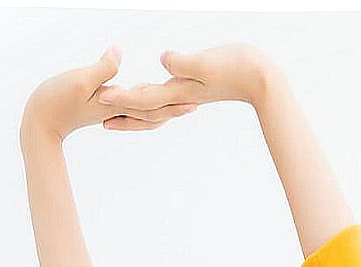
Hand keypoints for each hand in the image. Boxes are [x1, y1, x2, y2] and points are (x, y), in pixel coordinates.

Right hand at [21, 45, 196, 141]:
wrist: (39, 122)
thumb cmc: (56, 100)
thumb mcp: (80, 80)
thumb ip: (102, 68)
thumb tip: (120, 52)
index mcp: (118, 105)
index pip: (152, 105)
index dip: (173, 102)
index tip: (194, 101)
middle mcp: (118, 110)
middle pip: (153, 112)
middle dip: (174, 108)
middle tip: (196, 104)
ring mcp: (110, 110)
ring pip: (142, 111)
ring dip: (161, 108)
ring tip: (177, 103)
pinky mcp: (102, 107)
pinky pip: (129, 107)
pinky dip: (141, 104)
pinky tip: (143, 97)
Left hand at [93, 43, 278, 115]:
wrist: (262, 80)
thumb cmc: (238, 68)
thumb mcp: (207, 63)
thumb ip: (183, 63)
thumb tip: (163, 61)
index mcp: (182, 91)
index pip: (145, 98)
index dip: (122, 97)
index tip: (100, 96)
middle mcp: (182, 96)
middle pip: (146, 109)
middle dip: (121, 111)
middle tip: (97, 110)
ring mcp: (189, 94)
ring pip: (155, 106)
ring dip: (134, 109)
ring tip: (115, 108)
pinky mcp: (195, 88)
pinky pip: (166, 97)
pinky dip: (152, 99)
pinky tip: (148, 92)